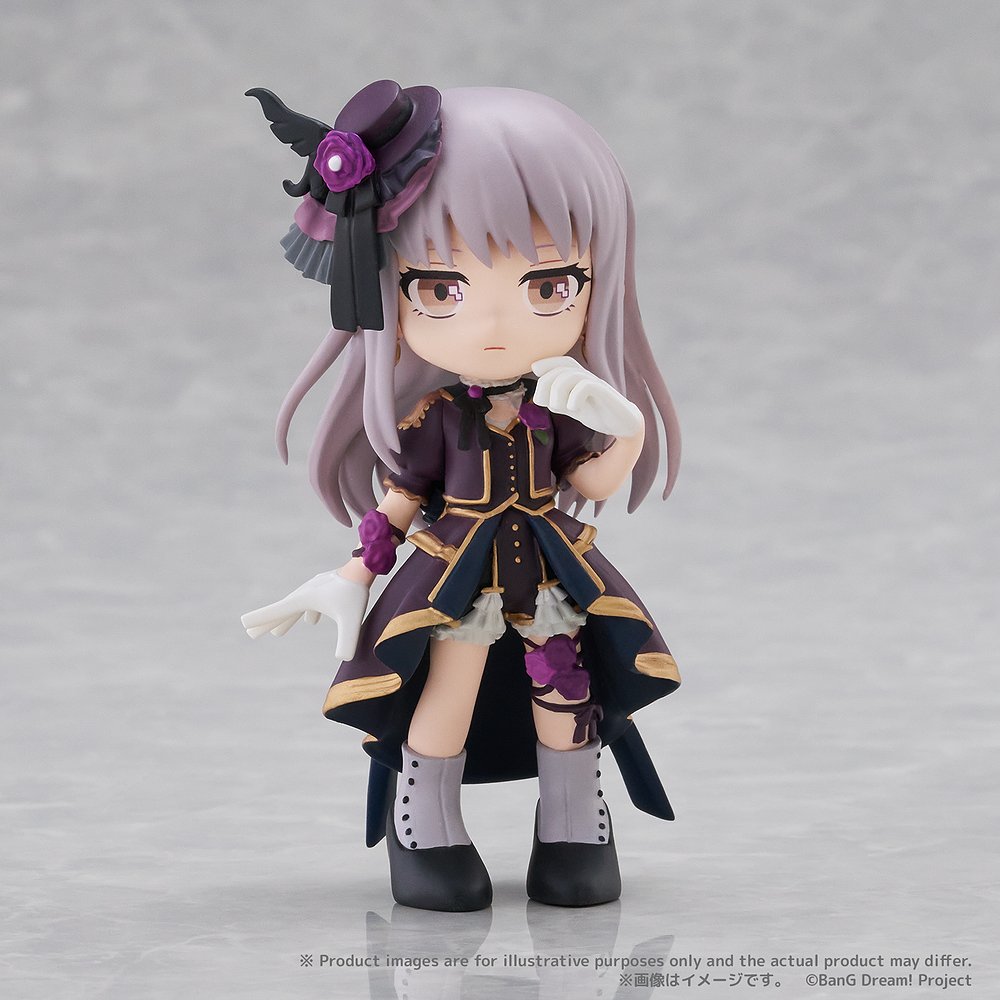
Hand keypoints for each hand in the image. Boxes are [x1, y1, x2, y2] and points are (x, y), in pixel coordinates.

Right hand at [241, 570, 368, 659]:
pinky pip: (311, 604)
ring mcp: (315, 590)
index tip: (244, 624)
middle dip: (267, 624)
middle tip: (251, 634)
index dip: (261, 619)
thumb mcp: (351, 619)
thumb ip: (347, 640)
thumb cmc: (355, 592)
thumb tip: (343, 659)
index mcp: (304, 600)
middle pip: (282, 612)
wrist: (364, 567)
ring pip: (296, 608)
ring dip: (286, 620)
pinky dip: (307, 613)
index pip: (278, 612)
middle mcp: (305, 594)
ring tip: (278, 633)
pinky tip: (312, 621)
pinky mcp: (326, 589)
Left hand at [531, 356, 642, 436]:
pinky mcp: (606, 395)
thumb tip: (539, 397)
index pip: (564, 362)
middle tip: (541, 400)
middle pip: (564, 369)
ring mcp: (598, 385)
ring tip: (557, 406)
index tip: (534, 369)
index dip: (548, 362)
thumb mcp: (573, 408)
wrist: (624, 424)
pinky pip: (587, 387)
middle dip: (547, 382)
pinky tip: (572, 408)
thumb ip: (558, 401)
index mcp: (581, 379)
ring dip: (558, 390)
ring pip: (573, 376)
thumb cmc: (598, 413)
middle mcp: (588, 378)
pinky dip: (575, 396)